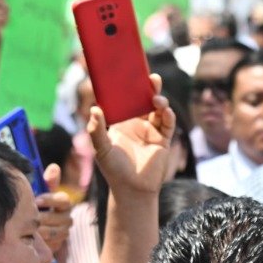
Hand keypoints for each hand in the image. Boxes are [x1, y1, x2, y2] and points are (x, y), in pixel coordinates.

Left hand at [36, 164, 72, 255]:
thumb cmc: (34, 206)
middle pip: (60, 218)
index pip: (64, 200)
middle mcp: (67, 218)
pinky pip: (51, 244)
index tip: (36, 200)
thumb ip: (47, 182)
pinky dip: (40, 241)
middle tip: (28, 217)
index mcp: (64, 204)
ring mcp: (64, 232)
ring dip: (41, 230)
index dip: (50, 200)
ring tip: (25, 229)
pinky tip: (28, 239)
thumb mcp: (40, 193)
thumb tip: (54, 167)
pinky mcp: (58, 244)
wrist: (29, 229)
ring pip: (55, 232)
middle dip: (43, 217)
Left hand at [87, 75, 175, 197]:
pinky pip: (168, 124)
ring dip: (160, 101)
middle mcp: (138, 123)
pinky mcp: (164, 140)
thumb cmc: (114, 170)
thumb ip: (96, 130)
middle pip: (145, 100)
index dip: (129, 87)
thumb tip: (94, 109)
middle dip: (149, 88)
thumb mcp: (101, 149)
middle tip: (151, 77)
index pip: (127, 99)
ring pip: (159, 109)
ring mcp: (152, 131)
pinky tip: (165, 112)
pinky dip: (168, 116)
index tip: (131, 73)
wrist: (132, 190)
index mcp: (122, 122)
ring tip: (156, 99)